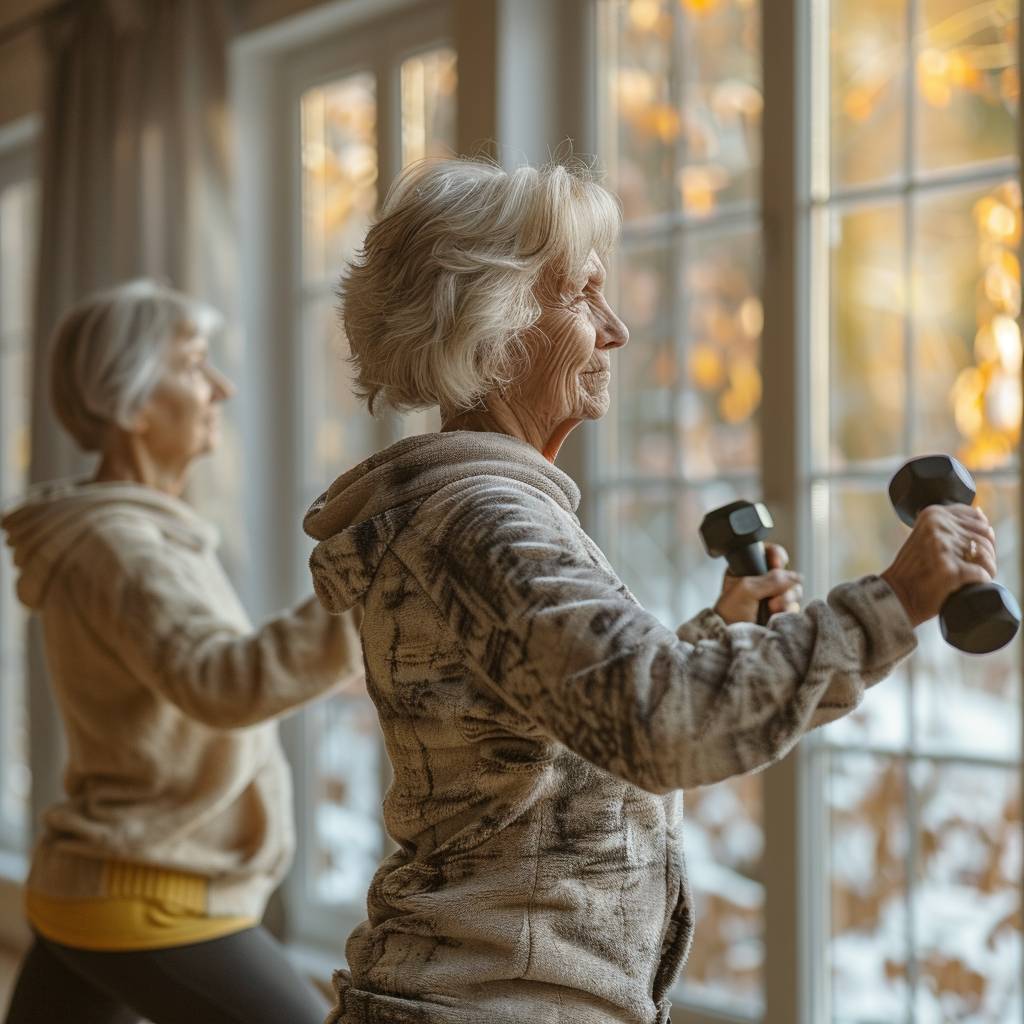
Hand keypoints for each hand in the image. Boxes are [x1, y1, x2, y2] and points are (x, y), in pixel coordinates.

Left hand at [714, 543, 802, 624]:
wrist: (730, 637)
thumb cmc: (729, 611)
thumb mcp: (746, 589)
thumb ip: (770, 579)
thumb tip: (795, 576)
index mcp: (749, 568)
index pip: (770, 553)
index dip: (776, 556)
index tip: (777, 563)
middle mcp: (763, 581)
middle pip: (787, 572)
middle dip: (784, 584)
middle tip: (773, 595)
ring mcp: (773, 596)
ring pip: (794, 590)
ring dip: (787, 598)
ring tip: (773, 607)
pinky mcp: (780, 612)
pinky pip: (794, 606)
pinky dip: (789, 610)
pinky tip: (777, 615)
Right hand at [881, 505, 995, 627]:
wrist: (897, 595)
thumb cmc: (914, 569)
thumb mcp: (928, 536)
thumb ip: (951, 524)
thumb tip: (983, 514)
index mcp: (933, 514)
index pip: (977, 517)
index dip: (982, 534)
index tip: (973, 549)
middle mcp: (938, 525)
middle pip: (985, 535)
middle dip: (987, 554)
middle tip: (975, 567)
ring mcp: (942, 546)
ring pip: (985, 554)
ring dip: (987, 568)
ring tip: (975, 577)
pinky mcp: (950, 569)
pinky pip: (981, 573)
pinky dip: (981, 581)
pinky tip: (971, 585)